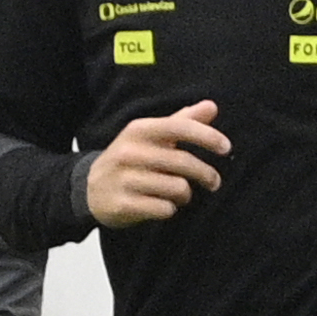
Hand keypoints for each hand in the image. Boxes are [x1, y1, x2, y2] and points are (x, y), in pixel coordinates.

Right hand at [88, 102, 227, 225]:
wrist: (90, 187)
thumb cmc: (131, 159)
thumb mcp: (151, 136)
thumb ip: (182, 121)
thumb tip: (211, 106)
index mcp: (139, 130)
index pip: (179, 128)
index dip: (207, 136)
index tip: (226, 148)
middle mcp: (129, 152)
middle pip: (183, 162)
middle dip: (206, 174)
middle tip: (214, 182)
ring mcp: (124, 179)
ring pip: (177, 188)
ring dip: (186, 195)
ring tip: (181, 195)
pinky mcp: (122, 204)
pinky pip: (164, 209)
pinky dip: (170, 209)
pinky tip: (163, 206)